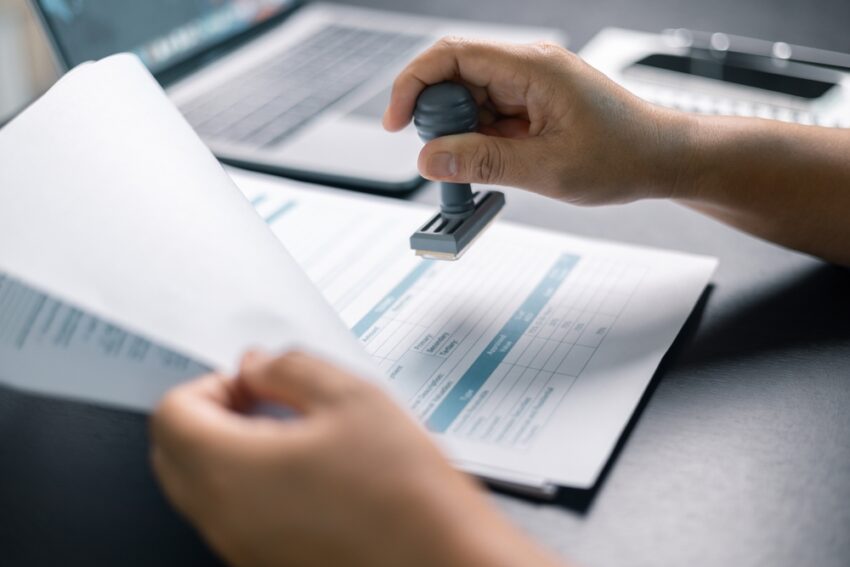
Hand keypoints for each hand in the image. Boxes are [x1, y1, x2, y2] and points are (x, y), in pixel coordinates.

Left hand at [151, 351, 563, 566]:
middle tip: (267, 402)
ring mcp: (241, 549)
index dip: (212, 384)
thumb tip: (258, 365)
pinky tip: (313, 473)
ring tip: (299, 436)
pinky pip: (234, 517)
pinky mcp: (265, 564)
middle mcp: (224, 518)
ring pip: (203, 489)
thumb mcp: (351, 397)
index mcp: (231, 471)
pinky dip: (253, 487)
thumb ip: (291, 367)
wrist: (445, 562)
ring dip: (233, 451)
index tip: (254, 383)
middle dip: (215, 416)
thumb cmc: (405, 491)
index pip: (171, 415)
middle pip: (175, 454)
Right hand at [384, 37, 693, 204]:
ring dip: (459, 135)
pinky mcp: (532, 105)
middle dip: (437, 118)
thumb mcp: (548, 168)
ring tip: (473, 173)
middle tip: (442, 160)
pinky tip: (489, 166)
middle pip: (454, 77)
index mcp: (533, 68)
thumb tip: (430, 159)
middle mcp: (528, 68)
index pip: (453, 56)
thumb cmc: (623, 156)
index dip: (413, 84)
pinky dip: (478, 142)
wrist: (662, 159)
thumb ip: (484, 163)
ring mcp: (529, 86)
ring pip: (469, 101)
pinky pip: (489, 117)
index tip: (396, 122)